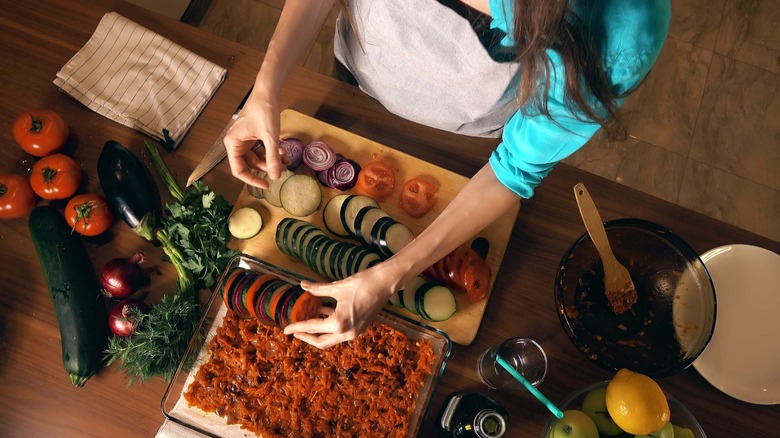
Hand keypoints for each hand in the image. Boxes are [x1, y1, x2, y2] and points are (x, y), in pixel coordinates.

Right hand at [223, 91, 287, 187]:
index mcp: (233, 144)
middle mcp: (236, 143)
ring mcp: (245, 139)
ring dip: (272, 160)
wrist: (268, 91)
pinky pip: (262, 149)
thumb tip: (275, 177)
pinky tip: (283, 152)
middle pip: (251, 164)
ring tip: (286, 161)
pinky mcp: (254, 135)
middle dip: (267, 168)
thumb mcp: (270, 137)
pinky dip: (272, 152)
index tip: (266, 185)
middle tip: (282, 170)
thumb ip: (272, 158)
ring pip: (258, 158)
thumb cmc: (264, 110)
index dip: (252, 180)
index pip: (238, 170)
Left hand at [283, 265, 400, 348]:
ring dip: (318, 331)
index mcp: (339, 323)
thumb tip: (302, 285)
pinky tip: (323, 311)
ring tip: (307, 319)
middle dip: (307, 337)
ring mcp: (355, 331)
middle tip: (295, 330)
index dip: (297, 327)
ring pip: (331, 338)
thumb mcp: (337, 287)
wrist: (386, 283)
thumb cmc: (363, 283)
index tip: (286, 329)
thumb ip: (317, 289)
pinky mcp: (360, 326)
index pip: (312, 328)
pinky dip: (330, 324)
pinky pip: (340, 331)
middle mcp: (347, 332)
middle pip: (321, 341)